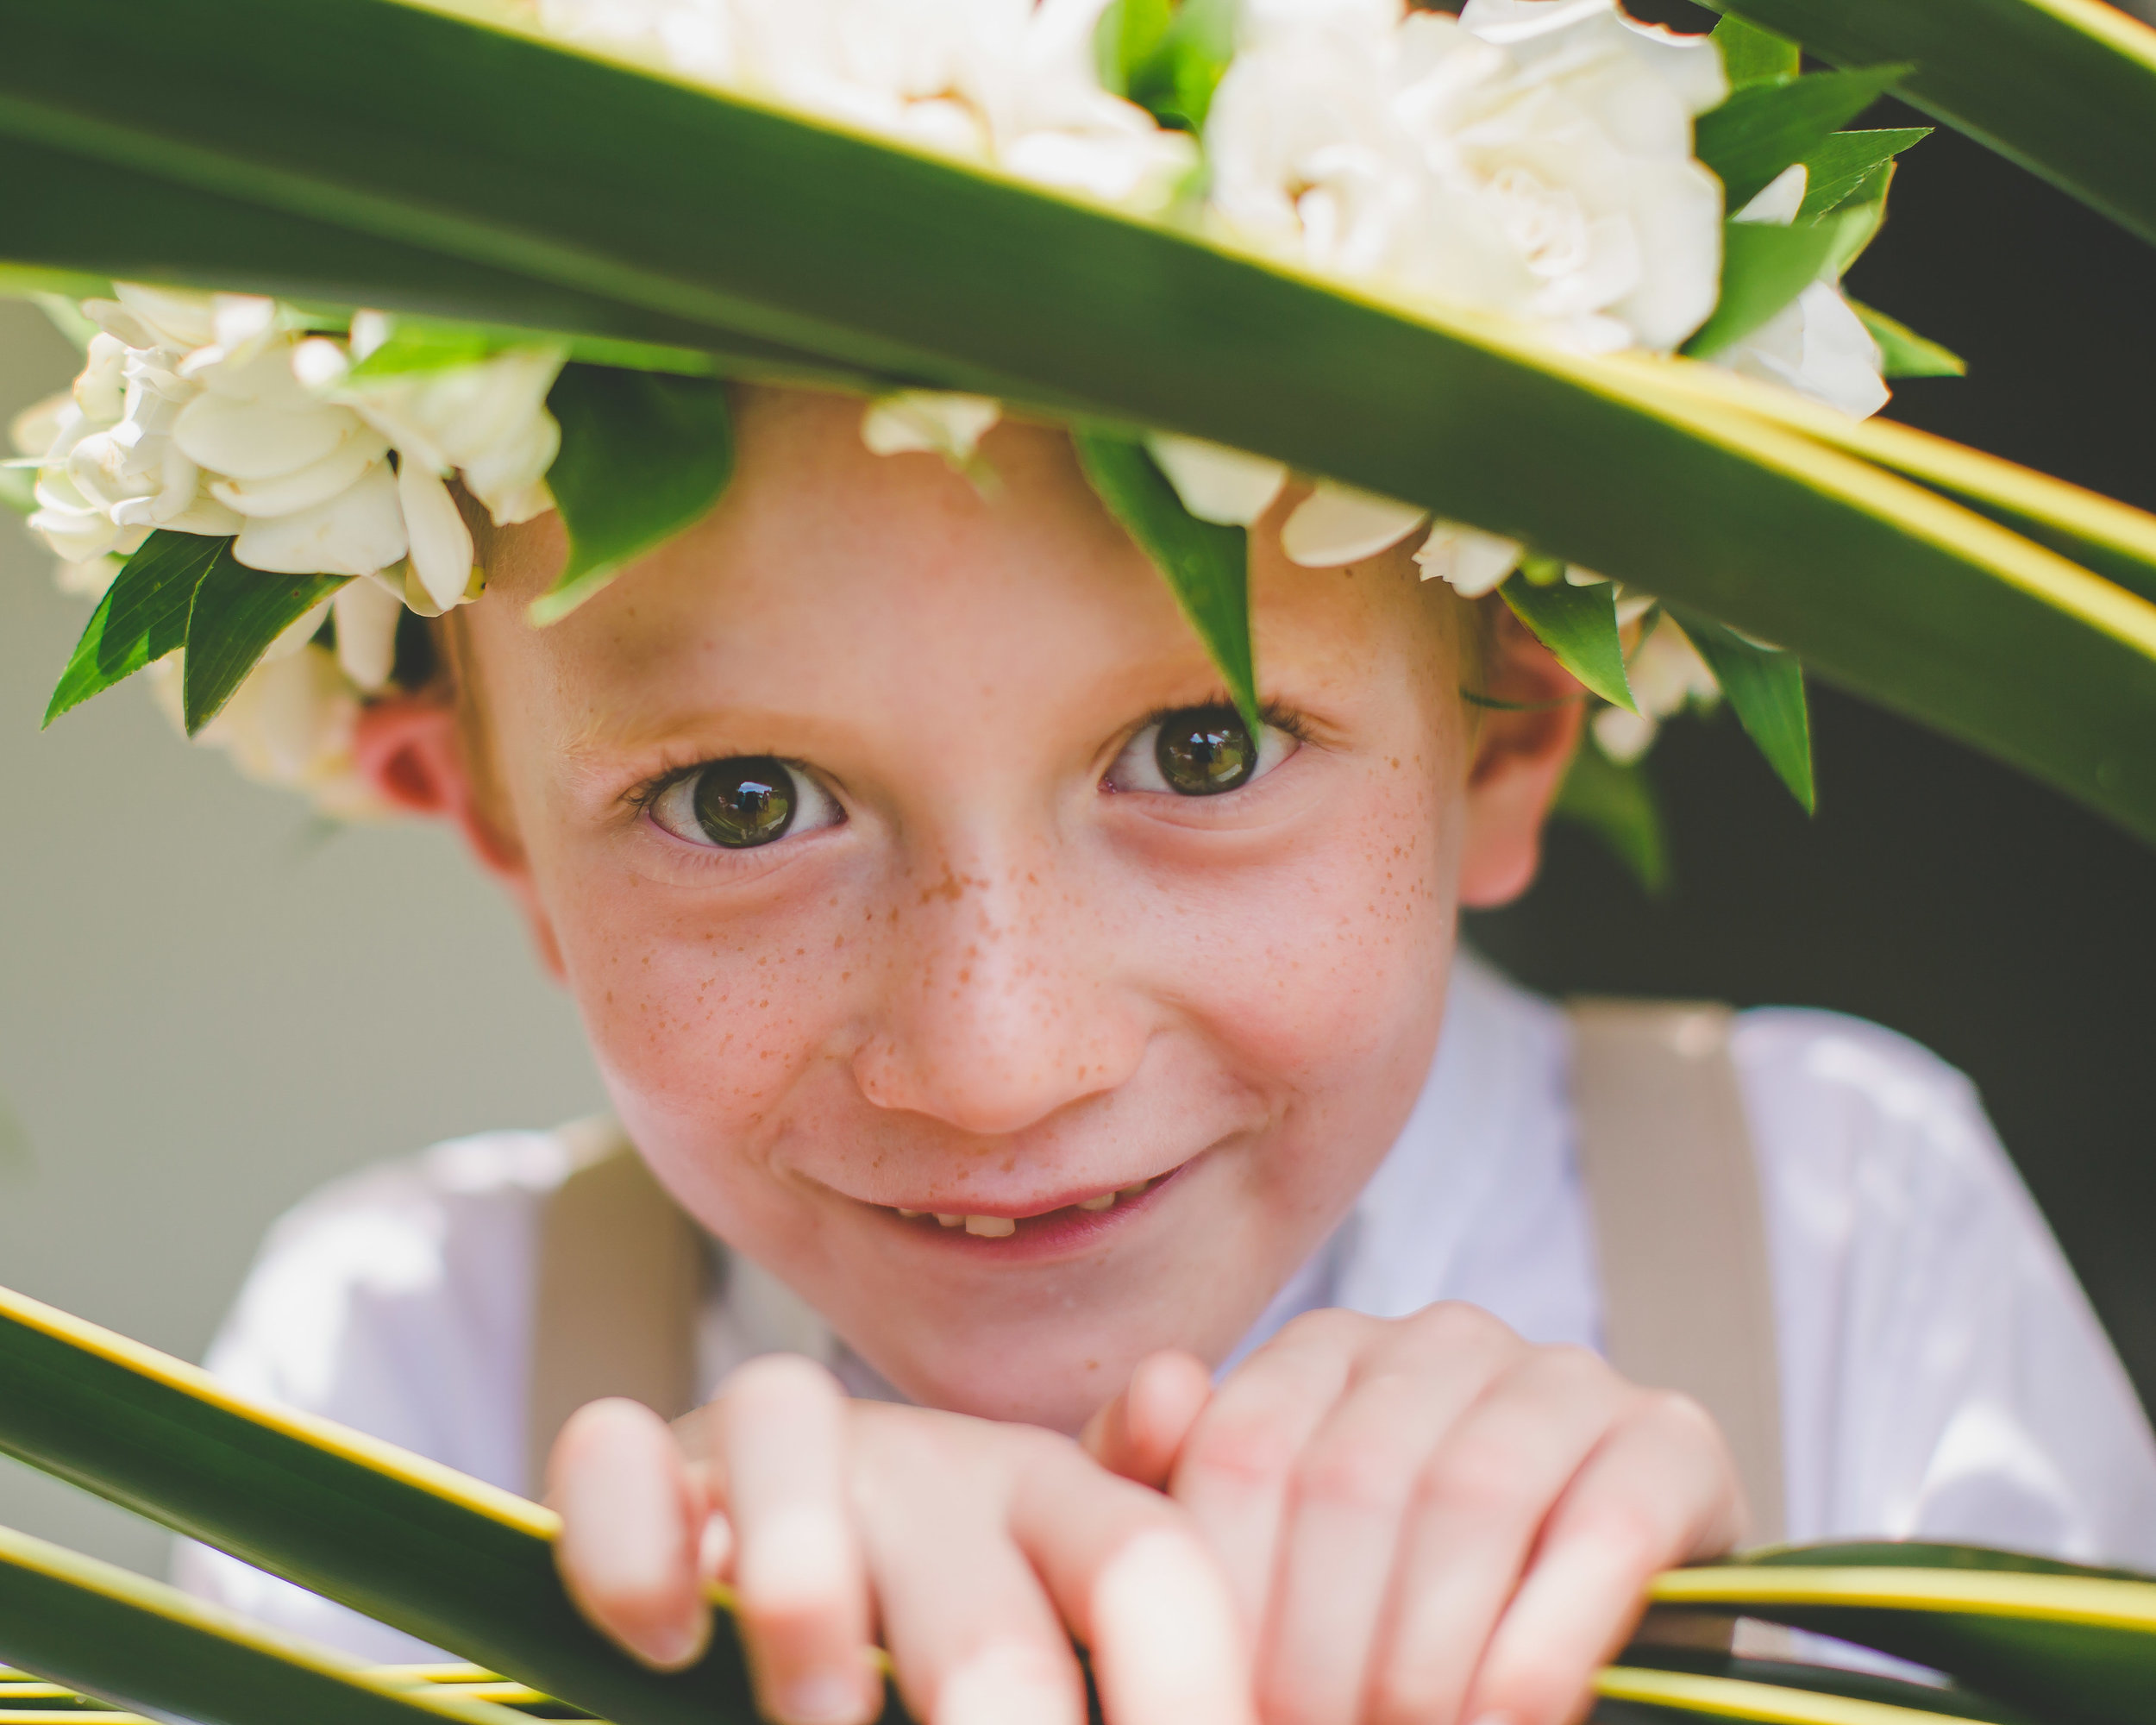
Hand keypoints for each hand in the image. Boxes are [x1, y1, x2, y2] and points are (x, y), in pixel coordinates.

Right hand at [548, 1356, 1252, 1724]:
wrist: (779, 1542)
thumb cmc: (954, 1603)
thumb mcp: (1062, 1595)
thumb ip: (1149, 1594)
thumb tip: (1194, 1418)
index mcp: (1053, 1503)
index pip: (1149, 1568)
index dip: (1186, 1689)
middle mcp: (925, 1464)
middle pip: (974, 1543)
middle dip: (999, 1687)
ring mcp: (775, 1454)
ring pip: (785, 1417)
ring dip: (808, 1578)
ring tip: (829, 1716)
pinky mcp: (646, 1470)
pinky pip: (614, 1452)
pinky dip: (630, 1538)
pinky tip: (668, 1633)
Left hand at [1084, 1304, 1747, 1724]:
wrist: (1571, 1644)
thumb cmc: (1379, 1605)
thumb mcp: (1261, 1553)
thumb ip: (1171, 1483)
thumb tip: (1163, 1392)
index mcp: (1327, 1349)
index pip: (1243, 1452)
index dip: (1226, 1602)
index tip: (1222, 1700)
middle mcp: (1443, 1339)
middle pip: (1350, 1481)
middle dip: (1320, 1650)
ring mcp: (1564, 1378)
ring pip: (1466, 1498)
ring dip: (1423, 1655)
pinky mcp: (1673, 1439)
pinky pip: (1603, 1531)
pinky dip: (1544, 1648)